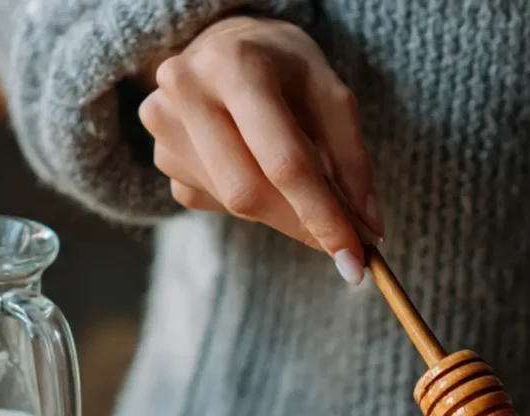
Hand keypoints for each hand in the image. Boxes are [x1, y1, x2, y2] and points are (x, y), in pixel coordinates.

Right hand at [138, 17, 382, 283]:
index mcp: (236, 66)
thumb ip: (352, 160)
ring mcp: (165, 126)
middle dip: (300, 225)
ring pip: (233, 205)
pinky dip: (250, 201)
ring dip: (278, 211)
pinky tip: (252, 164)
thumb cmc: (284, 69)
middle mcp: (188, 91)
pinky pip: (215, 204)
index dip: (322, 216)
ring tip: (292, 178)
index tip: (354, 257)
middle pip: (249, 194)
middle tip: (340, 243)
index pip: (284, 162)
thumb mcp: (330, 94)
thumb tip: (368, 228)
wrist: (225, 43)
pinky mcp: (161, 157)